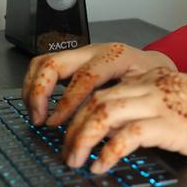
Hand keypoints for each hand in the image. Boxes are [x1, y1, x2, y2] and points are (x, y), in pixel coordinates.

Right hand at [20, 42, 176, 125]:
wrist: (154, 67)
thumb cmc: (152, 81)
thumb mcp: (144, 94)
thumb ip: (122, 110)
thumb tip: (102, 134)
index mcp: (115, 57)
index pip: (84, 77)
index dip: (68, 102)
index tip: (57, 122)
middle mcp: (94, 51)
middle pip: (54, 62)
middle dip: (40, 92)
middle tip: (40, 118)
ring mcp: (81, 54)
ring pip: (43, 62)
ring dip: (33, 89)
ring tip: (35, 113)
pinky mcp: (72, 61)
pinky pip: (44, 67)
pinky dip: (35, 86)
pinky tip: (38, 104)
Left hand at [59, 67, 186, 172]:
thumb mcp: (174, 102)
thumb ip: (145, 109)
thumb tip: (114, 130)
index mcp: (150, 78)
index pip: (100, 88)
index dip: (77, 111)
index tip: (68, 132)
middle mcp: (150, 87)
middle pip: (94, 100)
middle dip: (72, 128)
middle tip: (66, 151)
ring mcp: (159, 104)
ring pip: (103, 114)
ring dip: (82, 139)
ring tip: (75, 160)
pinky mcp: (170, 125)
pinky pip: (127, 136)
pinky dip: (108, 153)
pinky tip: (102, 166)